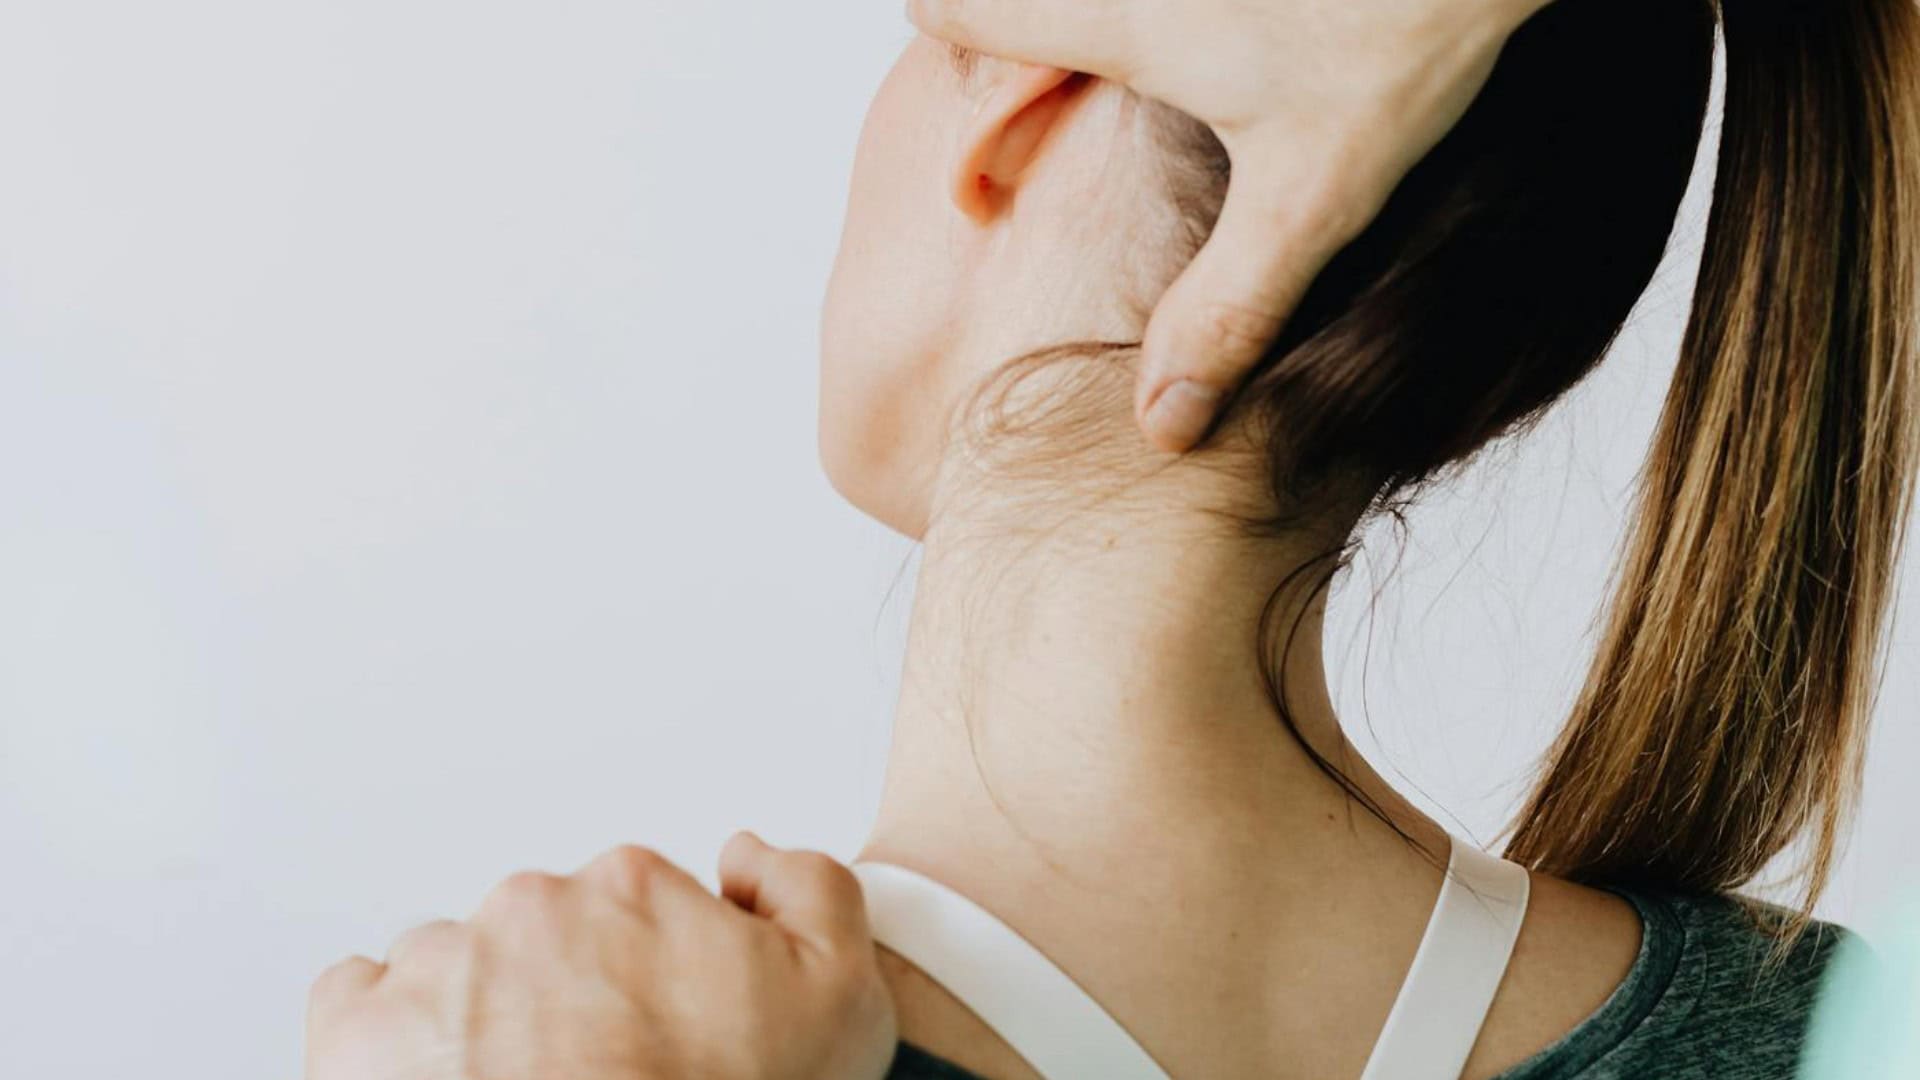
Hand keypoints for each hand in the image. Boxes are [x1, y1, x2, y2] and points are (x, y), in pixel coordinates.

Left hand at [305, 833, 896, 1079]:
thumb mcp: (840, 999)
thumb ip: (812, 888)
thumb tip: (747, 854)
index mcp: (633, 887)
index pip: (638, 902)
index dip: (656, 972)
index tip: (661, 1029)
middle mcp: (532, 910)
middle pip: (547, 932)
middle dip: (567, 991)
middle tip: (599, 1070)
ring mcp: (441, 968)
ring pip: (459, 967)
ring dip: (483, 1014)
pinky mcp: (361, 1033)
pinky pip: (362, 1002)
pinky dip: (392, 1037)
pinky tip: (442, 1079)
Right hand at [907, 0, 1554, 451]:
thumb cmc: (1403, 40)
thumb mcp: (1313, 196)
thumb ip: (1229, 310)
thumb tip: (1160, 426)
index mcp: (1117, 15)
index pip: (958, 9)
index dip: (952, 61)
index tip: (989, 125)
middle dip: (1017, 35)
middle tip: (1057, 92)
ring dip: (1094, 25)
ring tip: (1183, 73)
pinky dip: (1170, 17)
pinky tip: (1251, 43)